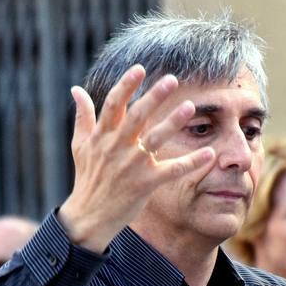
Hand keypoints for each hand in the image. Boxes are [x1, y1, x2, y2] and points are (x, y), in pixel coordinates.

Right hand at [58, 65, 215, 251]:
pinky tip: (209, 153)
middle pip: (136, 117)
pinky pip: (172, 171)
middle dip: (153, 97)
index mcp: (102, 136)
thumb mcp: (79, 145)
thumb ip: (83, 116)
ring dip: (173, 122)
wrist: (89, 216)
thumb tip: (76, 89)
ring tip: (189, 106)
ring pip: (155, 139)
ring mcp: (132, 166)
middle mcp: (116, 148)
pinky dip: (191, 163)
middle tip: (172, 79)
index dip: (125, 86)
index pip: (113, 105)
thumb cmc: (87, 178)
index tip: (140, 69)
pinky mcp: (145, 184)